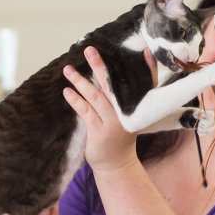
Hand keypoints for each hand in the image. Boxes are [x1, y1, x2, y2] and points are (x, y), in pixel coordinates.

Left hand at [62, 46, 139, 171]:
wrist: (117, 164)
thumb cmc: (120, 135)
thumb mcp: (127, 116)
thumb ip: (120, 97)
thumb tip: (105, 73)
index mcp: (138, 108)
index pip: (145, 84)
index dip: (147, 68)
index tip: (145, 51)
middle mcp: (127, 113)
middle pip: (113, 85)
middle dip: (100, 67)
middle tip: (89, 49)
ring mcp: (113, 123)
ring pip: (96, 97)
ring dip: (80, 82)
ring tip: (67, 69)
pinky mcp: (99, 132)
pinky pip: (86, 112)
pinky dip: (76, 101)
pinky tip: (66, 91)